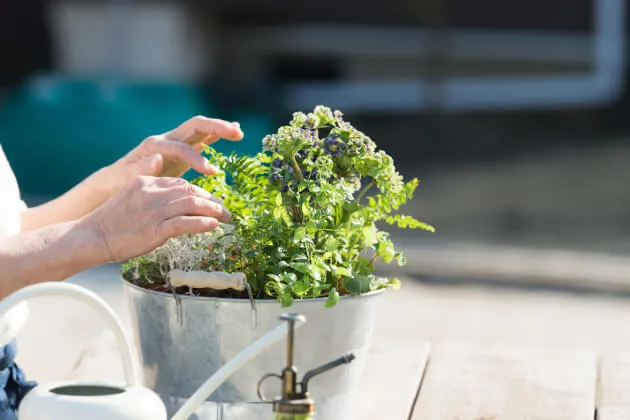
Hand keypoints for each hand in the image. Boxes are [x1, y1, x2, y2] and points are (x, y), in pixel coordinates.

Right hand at [83, 176, 229, 261]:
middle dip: (211, 201)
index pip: (181, 183)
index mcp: (146, 181)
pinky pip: (185, 223)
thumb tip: (181, 204)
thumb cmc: (112, 223)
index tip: (211, 202)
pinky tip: (213, 225)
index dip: (201, 192)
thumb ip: (155, 197)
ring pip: (192, 204)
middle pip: (191, 191)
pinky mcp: (154, 229)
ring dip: (213, 211)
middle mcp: (151, 192)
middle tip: (225, 211)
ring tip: (224, 218)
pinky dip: (202, 223)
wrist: (91, 237)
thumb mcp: (133, 199)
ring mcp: (153, 210)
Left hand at [99, 115, 242, 197]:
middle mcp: (167, 138)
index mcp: (154, 145)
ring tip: (239, 132)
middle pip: (194, 125)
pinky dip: (217, 133)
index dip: (197, 158)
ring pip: (201, 127)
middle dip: (216, 128)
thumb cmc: (120, 182)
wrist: (116, 178)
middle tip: (236, 134)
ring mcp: (176, 141)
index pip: (180, 147)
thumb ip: (141, 170)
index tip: (213, 172)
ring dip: (220, 128)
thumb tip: (157, 159)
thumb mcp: (126, 179)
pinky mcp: (183, 147)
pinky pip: (203, 136)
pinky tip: (234, 132)